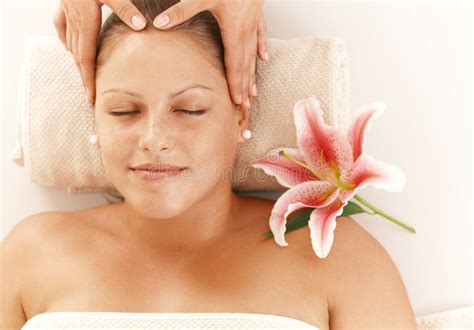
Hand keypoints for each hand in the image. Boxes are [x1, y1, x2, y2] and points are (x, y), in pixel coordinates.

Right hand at [53, 0, 147, 103]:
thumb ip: (126, 8)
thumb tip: (141, 27)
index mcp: (85, 21)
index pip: (85, 58)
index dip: (89, 79)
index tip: (91, 97)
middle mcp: (74, 20)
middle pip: (77, 56)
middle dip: (83, 77)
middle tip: (88, 95)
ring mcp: (67, 12)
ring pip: (70, 43)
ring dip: (77, 60)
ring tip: (84, 75)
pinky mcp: (66, 4)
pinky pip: (62, 26)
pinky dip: (66, 38)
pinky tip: (69, 44)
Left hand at [153, 0, 267, 109]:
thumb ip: (181, 11)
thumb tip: (159, 23)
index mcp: (233, 31)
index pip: (234, 65)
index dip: (235, 84)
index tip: (236, 101)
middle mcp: (246, 32)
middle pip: (246, 66)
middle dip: (245, 88)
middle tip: (245, 107)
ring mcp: (253, 24)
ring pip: (253, 56)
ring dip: (253, 75)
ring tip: (253, 93)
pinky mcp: (257, 15)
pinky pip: (260, 37)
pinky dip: (260, 49)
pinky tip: (263, 59)